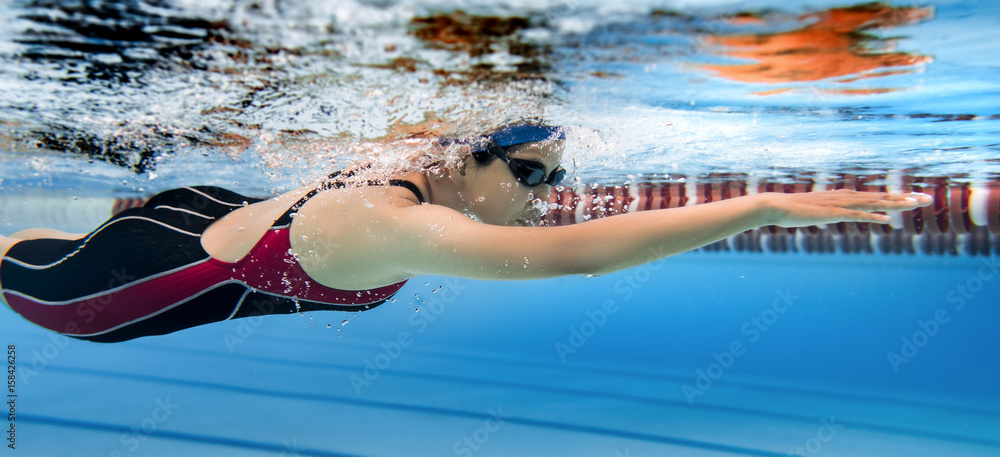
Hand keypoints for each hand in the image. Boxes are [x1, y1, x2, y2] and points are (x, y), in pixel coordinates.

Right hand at [756, 189, 933, 227]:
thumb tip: (831, 212)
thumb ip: (826, 210)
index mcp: (843, 197)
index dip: (895, 197)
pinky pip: (856, 215)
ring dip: (895, 204)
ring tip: (915, 205)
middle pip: (880, 197)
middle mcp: (845, 197)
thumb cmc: (791, 210)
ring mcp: (839, 204)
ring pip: (873, 203)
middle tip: (928, 198)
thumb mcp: (814, 211)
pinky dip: (873, 216)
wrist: (774, 206)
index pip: (874, 196)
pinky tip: (887, 219)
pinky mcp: (832, 213)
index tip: (913, 198)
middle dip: (905, 198)